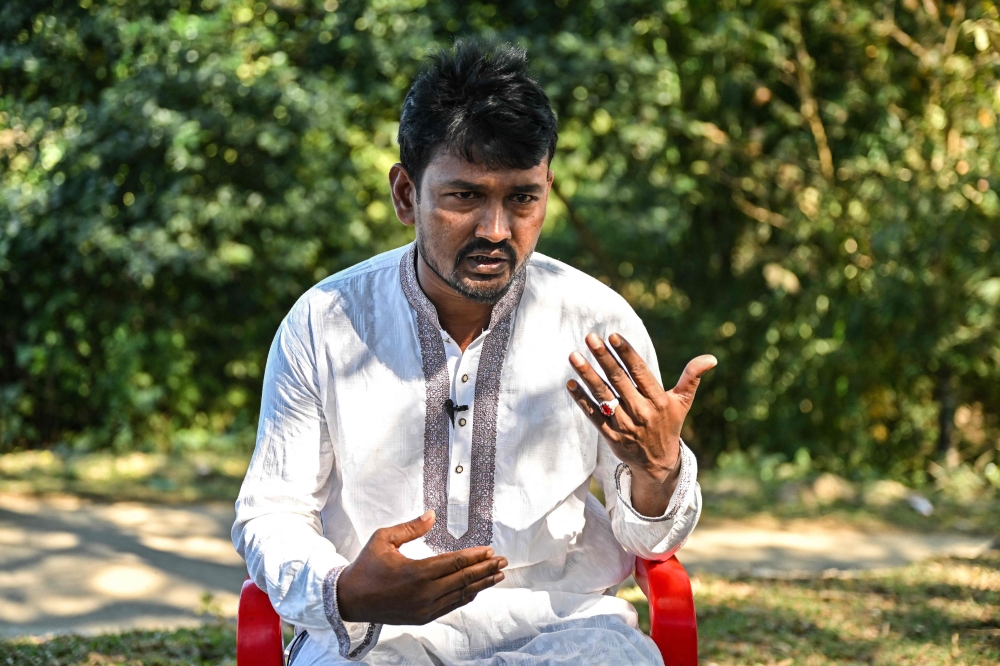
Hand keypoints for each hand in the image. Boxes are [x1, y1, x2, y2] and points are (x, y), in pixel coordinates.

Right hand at [336, 510, 506, 624]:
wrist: (350, 599)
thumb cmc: (366, 566)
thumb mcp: (383, 539)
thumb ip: (410, 527)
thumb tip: (432, 515)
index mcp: (416, 573)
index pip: (454, 563)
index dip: (474, 557)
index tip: (490, 551)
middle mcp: (424, 593)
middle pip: (463, 579)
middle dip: (485, 569)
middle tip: (503, 561)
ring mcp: (425, 608)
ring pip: (460, 595)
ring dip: (481, 584)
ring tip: (497, 575)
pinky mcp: (423, 617)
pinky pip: (451, 606)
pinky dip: (466, 596)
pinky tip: (476, 589)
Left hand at [567, 332, 716, 515]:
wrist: (658, 465)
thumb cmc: (668, 425)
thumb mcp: (682, 402)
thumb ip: (691, 377)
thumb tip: (711, 358)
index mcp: (658, 400)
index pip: (640, 371)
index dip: (626, 353)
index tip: (612, 336)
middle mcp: (641, 411)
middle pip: (618, 380)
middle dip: (603, 358)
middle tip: (590, 337)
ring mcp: (624, 425)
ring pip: (603, 396)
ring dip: (587, 375)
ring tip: (574, 356)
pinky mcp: (611, 436)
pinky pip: (593, 414)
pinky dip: (581, 399)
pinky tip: (570, 383)